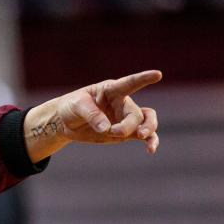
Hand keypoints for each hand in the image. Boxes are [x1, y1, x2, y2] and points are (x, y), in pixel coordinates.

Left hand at [23, 70, 161, 161]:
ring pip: (146, 121)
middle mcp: (122, 103)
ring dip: (148, 129)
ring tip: (142, 137)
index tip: (157, 74)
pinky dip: (150, 141)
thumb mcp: (77, 106)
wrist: (65, 121)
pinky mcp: (124, 132)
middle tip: (115, 132)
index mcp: (112, 90)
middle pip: (135, 113)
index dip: (143, 78)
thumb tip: (106, 128)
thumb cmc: (71, 106)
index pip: (129, 83)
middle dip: (129, 125)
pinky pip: (143, 136)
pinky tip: (151, 149)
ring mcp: (125, 118)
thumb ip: (92, 115)